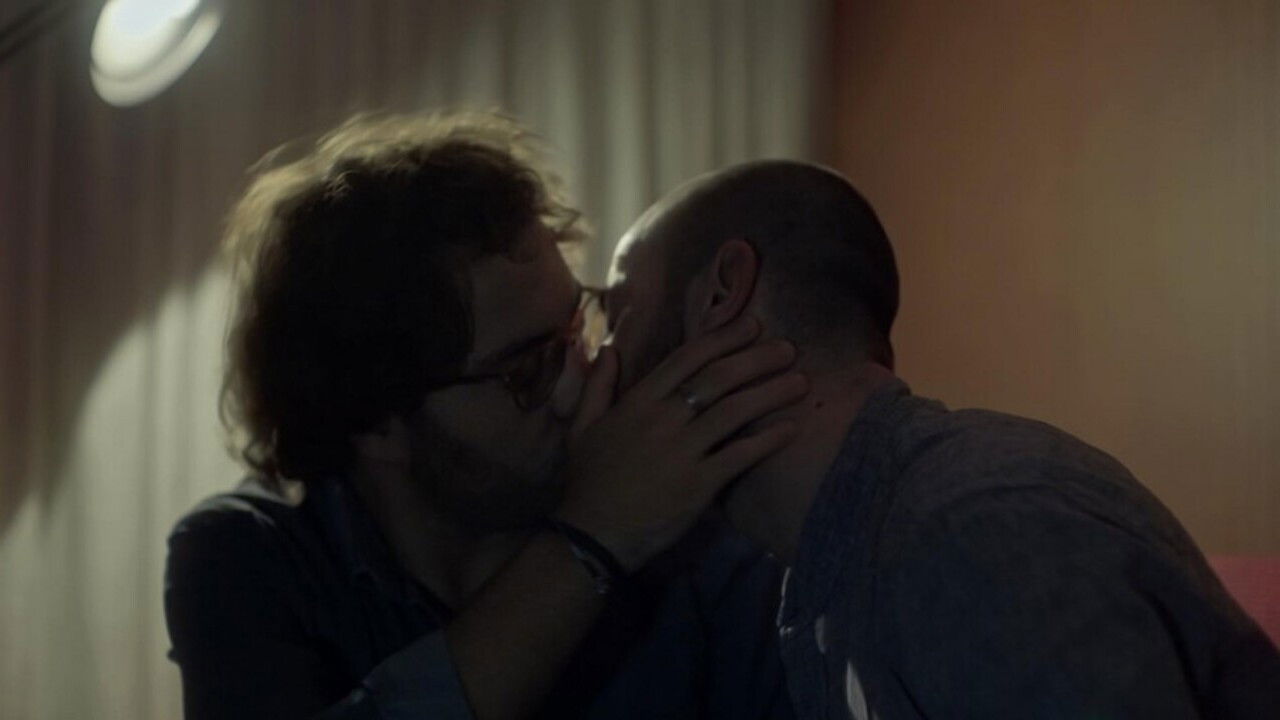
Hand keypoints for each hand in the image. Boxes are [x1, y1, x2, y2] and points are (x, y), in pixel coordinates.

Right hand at [554, 316, 806, 571]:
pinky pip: (739, 456)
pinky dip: (767, 441)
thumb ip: (597, 386)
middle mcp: (662, 419)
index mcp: (637, 402)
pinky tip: (791, 428)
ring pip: (734, 412)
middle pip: (718, 379)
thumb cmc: (588, 481)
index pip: (687, 359)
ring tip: (800, 381)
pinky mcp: (698, 485)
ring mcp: (682, 452)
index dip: (723, 338)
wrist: (591, 535)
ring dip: (770, 393)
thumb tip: (610, 350)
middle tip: (788, 348)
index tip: (752, 325)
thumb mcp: (581, 426)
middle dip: (757, 360)